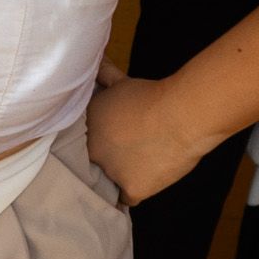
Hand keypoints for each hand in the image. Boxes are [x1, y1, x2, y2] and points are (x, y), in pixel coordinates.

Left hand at [85, 63, 221, 206]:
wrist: (180, 115)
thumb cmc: (152, 96)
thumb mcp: (122, 82)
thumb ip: (104, 76)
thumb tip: (96, 60)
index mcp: (86, 125)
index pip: (79, 141)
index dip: (93, 142)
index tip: (104, 141)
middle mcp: (92, 150)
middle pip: (93, 162)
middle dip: (105, 159)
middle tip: (123, 155)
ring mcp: (110, 172)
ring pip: (109, 180)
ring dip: (119, 176)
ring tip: (135, 170)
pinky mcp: (131, 188)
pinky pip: (126, 198)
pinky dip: (132, 193)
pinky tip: (135, 190)